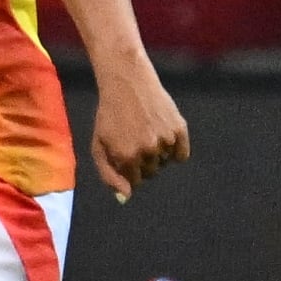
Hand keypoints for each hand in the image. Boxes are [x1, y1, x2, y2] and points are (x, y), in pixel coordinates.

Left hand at [90, 68, 191, 201]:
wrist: (127, 83)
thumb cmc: (109, 115)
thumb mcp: (98, 144)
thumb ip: (108, 174)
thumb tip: (125, 197)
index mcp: (125, 156)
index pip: (134, 181)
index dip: (129, 169)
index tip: (125, 154)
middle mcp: (147, 151)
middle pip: (151, 173)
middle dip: (142, 163)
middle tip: (134, 140)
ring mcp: (165, 140)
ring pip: (165, 163)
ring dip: (157, 154)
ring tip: (145, 131)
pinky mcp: (180, 129)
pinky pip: (181, 155)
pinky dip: (174, 150)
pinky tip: (162, 133)